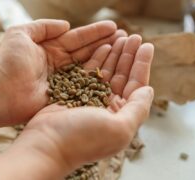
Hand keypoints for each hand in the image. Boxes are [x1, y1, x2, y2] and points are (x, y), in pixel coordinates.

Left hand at [0, 19, 126, 122]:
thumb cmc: (8, 62)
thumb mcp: (21, 34)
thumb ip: (43, 26)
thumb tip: (66, 25)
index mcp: (50, 48)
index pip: (78, 38)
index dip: (96, 32)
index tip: (114, 26)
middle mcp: (60, 64)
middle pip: (88, 51)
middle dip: (107, 44)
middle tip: (127, 37)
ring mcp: (64, 80)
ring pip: (90, 67)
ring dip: (107, 58)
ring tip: (125, 49)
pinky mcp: (66, 95)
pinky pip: (86, 85)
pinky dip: (100, 78)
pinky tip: (114, 70)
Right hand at [11, 36, 154, 172]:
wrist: (45, 143)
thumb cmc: (82, 139)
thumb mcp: (119, 128)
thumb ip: (138, 109)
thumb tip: (149, 90)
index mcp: (121, 117)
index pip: (137, 86)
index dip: (142, 65)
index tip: (147, 46)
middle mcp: (108, 108)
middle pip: (123, 77)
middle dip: (129, 56)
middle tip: (134, 36)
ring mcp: (91, 99)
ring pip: (107, 72)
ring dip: (115, 54)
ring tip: (121, 36)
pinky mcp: (75, 92)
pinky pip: (89, 72)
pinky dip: (97, 59)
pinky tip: (103, 46)